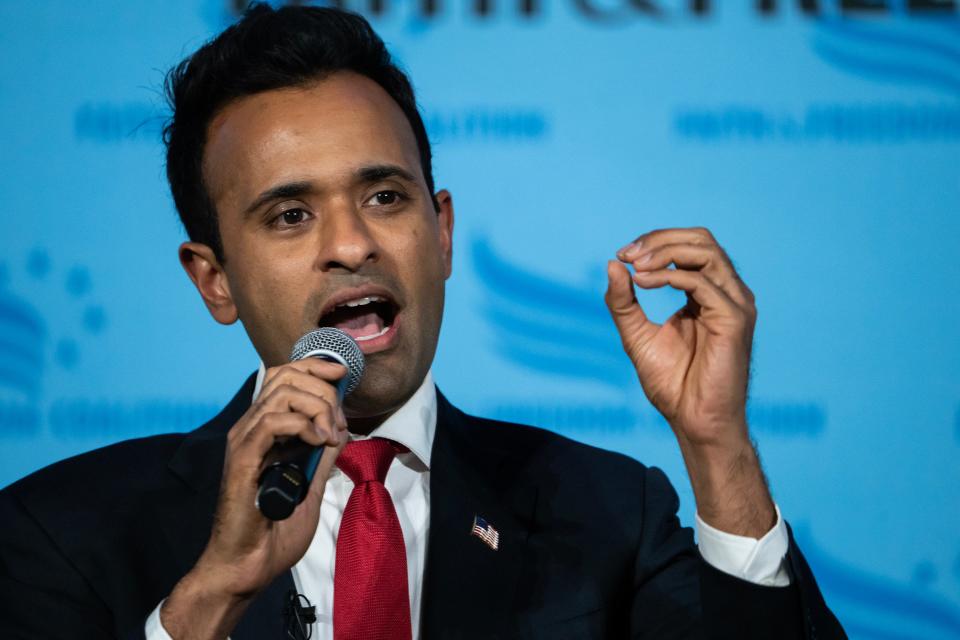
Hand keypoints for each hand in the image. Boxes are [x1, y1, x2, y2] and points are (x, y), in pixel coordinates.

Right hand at [161, 359, 347, 638]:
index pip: (285, 376)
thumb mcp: (310, 486)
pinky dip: (304, 425)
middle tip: (339, 422)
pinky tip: (319, 442)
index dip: (315, 367)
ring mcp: (244, 440)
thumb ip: (322, 456)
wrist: (249, 564)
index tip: (342, 375)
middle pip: (286, 375)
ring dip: (318, 407)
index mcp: (264, 430)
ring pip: (283, 393)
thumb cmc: (274, 532)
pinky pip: (274, 421)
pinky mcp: (243, 458)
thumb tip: (341, 428)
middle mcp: (250, 428)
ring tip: (331, 435)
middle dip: (323, 389)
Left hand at [605, 227, 773, 535]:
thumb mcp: (637, 335)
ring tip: (636, 268)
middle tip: (628, 254)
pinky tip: (645, 285)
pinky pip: (704, 283)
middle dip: (660, 239)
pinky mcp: (735, 320)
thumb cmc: (673, 384)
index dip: (655, 241)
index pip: (689, 246)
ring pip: (707, 252)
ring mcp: (735, 305)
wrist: (693, 421)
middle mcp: (727, 293)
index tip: (622, 255)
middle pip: (702, 239)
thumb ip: (624, 302)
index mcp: (707, 294)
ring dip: (665, 253)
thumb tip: (613, 263)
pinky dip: (671, 277)